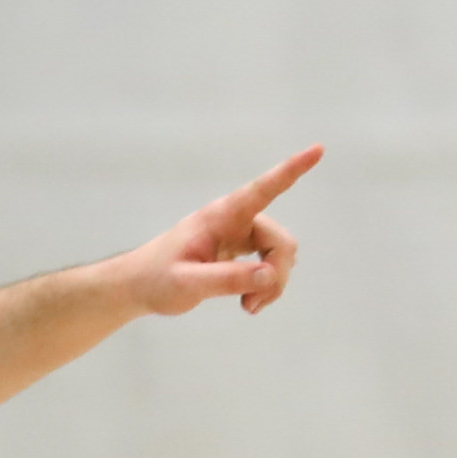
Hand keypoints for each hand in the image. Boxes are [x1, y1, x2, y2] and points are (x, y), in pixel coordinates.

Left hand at [112, 147, 318, 321]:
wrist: (138, 287)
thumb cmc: (156, 280)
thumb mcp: (187, 284)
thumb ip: (226, 279)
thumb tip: (268, 274)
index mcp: (220, 217)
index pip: (261, 190)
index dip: (291, 170)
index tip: (318, 150)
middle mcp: (234, 221)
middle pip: (280, 240)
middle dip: (276, 274)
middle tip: (252, 306)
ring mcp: (238, 235)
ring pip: (279, 255)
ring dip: (271, 284)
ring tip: (248, 307)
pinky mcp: (239, 251)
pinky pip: (269, 264)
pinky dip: (266, 286)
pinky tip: (248, 302)